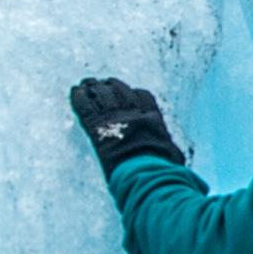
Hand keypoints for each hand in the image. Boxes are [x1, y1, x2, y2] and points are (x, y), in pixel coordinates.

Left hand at [69, 76, 185, 172]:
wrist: (145, 170)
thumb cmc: (162, 169)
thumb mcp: (172, 156)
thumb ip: (170, 152)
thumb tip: (177, 158)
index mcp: (152, 117)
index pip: (143, 95)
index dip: (135, 92)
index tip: (129, 91)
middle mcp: (133, 112)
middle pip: (120, 90)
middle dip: (112, 85)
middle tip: (103, 83)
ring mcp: (114, 116)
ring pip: (102, 92)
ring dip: (94, 87)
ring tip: (87, 84)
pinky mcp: (96, 124)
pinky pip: (85, 104)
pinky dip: (79, 96)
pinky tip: (75, 91)